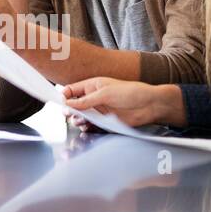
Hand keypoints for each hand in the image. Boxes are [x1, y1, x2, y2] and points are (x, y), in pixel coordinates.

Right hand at [61, 78, 184, 127]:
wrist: (149, 105)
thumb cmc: (131, 92)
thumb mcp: (106, 93)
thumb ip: (86, 100)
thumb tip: (68, 103)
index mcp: (93, 85)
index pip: (72, 89)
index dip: (64, 96)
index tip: (60, 103)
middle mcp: (94, 97)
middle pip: (74, 104)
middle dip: (69, 110)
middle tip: (69, 114)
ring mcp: (99, 110)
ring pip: (81, 116)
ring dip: (78, 119)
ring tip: (80, 121)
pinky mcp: (105, 121)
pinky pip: (91, 125)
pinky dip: (86, 126)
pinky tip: (86, 126)